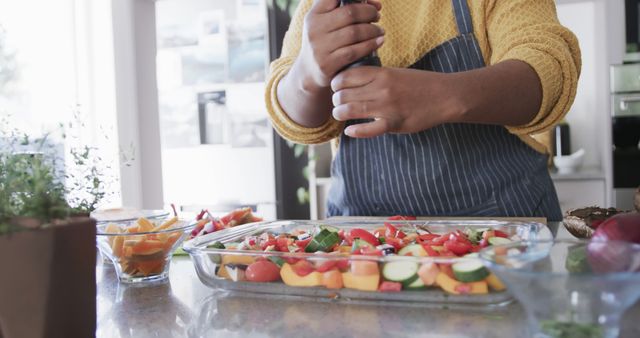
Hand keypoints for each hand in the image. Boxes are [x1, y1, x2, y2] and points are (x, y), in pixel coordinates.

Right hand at [298, 0, 384, 89]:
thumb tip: (375, 4)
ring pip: (354, 33)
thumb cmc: (324, 42)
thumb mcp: (325, 22)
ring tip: (380, 31)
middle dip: (369, 13)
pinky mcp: (327, 64)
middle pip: (349, 13)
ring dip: (373, 30)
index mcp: (314, 15)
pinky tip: (379, 42)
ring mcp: (319, 48)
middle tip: (377, 17)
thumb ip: (343, 9)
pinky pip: (354, 51)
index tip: (370, 4)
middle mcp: (314, 29)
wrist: (309, 72)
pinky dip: (370, 45)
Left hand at [331, 67, 463, 137]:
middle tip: (337, 103)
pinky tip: (350, 130)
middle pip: (344, 94)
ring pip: (351, 110)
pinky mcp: (394, 124)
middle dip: (336, 100)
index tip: (336, 88)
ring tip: (341, 115)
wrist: (445, 96)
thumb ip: (374, 76)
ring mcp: (387, 107)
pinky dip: (355, 131)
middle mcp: (381, 89)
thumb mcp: (395, 72)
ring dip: (340, 114)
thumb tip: (350, 80)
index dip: (336, 83)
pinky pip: (368, 129)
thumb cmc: (419, 83)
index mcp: (381, 73)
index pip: (346, 76)